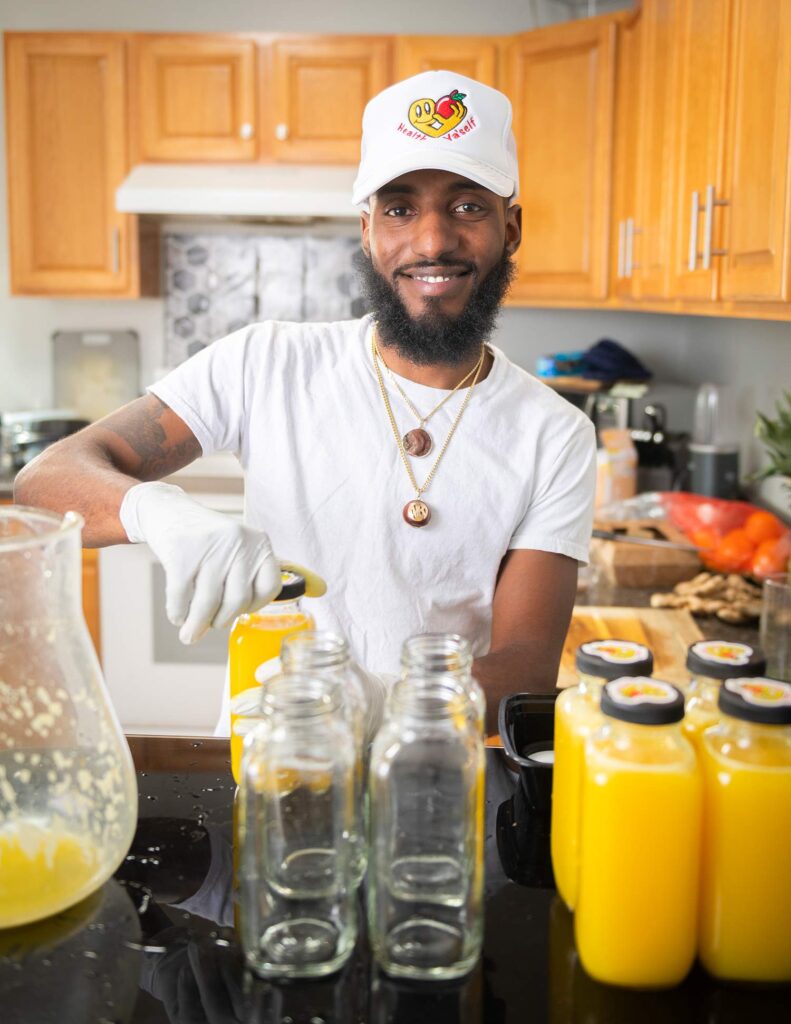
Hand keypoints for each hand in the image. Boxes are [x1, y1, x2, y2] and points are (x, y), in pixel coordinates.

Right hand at [120, 482, 280, 643]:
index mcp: (259, 542)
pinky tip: (178, 615)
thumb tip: (233, 621)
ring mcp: (210, 546)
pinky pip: (180, 597)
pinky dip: (178, 613)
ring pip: (208, 603)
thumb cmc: (207, 539)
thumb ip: (244, 578)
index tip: (239, 611)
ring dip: (197, 626)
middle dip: (222, 621)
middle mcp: (239, 542)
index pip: (270, 587)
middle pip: (238, 601)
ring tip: (189, 634)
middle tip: (210, 625)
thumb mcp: (237, 548)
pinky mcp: (181, 553)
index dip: (254, 606)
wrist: (169, 510)